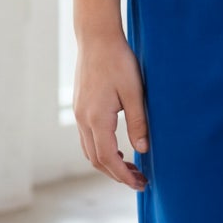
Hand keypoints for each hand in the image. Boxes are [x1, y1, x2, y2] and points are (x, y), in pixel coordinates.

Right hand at [73, 27, 149, 190]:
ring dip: (108, 164)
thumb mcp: (135, 92)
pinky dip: (101, 150)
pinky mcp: (80, 108)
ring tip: (130, 168)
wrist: (97, 38)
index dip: (123, 176)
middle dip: (117, 175)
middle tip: (140, 180)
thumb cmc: (118, 61)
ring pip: (89, 151)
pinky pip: (87, 139)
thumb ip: (138, 123)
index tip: (140, 184)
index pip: (108, 159)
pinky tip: (118, 149)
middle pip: (96, 160)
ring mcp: (79, 114)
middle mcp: (83, 120)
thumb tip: (143, 150)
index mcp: (97, 118)